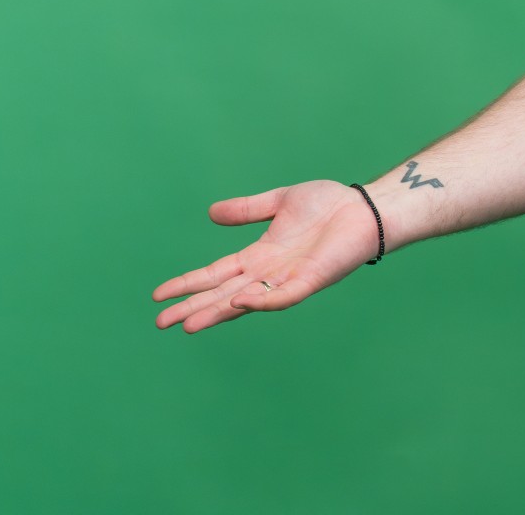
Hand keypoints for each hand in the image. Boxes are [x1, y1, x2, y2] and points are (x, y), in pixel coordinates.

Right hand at [152, 180, 380, 332]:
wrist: (366, 208)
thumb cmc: (329, 204)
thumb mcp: (280, 201)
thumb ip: (248, 209)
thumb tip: (211, 213)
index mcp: (260, 255)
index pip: (216, 274)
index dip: (188, 284)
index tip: (158, 295)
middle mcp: (269, 273)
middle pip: (223, 294)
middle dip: (193, 307)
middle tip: (160, 323)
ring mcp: (289, 278)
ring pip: (246, 301)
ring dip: (219, 312)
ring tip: (189, 324)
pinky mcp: (312, 279)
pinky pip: (284, 296)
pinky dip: (262, 301)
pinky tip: (240, 303)